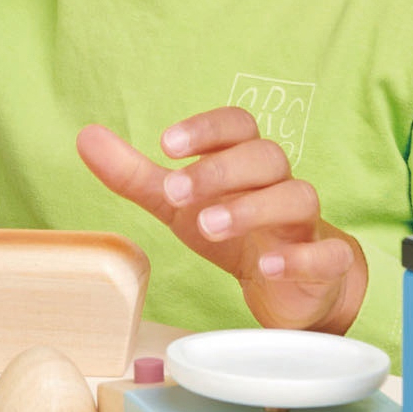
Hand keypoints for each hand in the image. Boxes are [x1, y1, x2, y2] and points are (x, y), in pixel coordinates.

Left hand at [76, 106, 366, 334]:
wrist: (298, 285)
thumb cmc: (236, 231)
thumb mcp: (179, 204)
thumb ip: (135, 174)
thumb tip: (85, 135)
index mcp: (246, 163)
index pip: (238, 125)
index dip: (206, 129)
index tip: (167, 144)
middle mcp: (280, 184)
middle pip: (266, 156)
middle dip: (220, 170)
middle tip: (176, 192)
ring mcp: (307, 224)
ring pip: (298, 197)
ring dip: (252, 207)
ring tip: (208, 225)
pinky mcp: (325, 264)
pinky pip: (326, 253)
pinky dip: (299, 257)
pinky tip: (266, 267)